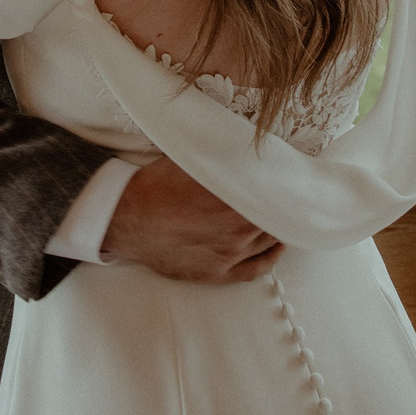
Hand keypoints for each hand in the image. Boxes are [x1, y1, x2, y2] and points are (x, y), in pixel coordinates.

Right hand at [100, 157, 281, 283]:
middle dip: (282, 204)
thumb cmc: (155, 186)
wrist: (125, 219)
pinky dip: (271, 256)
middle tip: (289, 191)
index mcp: (233, 200)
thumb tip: (246, 142)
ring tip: (282, 211)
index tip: (291, 175)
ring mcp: (228, 255)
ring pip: (269, 240)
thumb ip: (222, 156)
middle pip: (276, 217)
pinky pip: (256, 269)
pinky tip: (277, 246)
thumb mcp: (190, 158)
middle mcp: (236, 231)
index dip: (285, 184)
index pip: (275, 193)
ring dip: (278, 225)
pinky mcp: (217, 272)